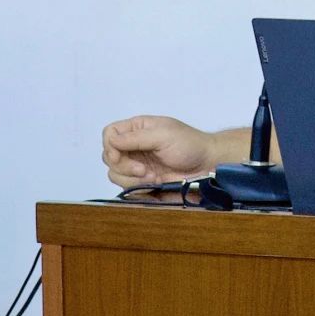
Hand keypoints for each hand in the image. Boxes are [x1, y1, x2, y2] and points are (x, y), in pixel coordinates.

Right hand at [101, 115, 217, 188]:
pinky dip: (137, 187)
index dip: (110, 146)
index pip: (109, 134)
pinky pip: (127, 186)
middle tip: (143, 170)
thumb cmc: (189, 144)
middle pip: (109, 157)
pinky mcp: (142, 180)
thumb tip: (111, 141)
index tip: (121, 156)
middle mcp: (134, 145)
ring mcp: (137, 164)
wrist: (206, 165)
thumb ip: (135, 138)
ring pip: (115, 174)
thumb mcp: (163, 135)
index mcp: (138, 128)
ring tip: (152, 176)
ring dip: (131, 178)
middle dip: (123, 166)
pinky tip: (154, 183)